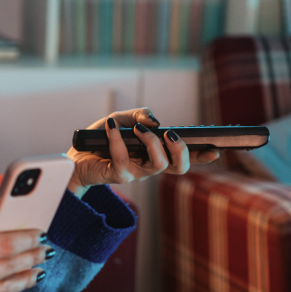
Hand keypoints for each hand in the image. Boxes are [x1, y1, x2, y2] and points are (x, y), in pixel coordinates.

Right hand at [0, 213, 49, 291]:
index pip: (4, 244)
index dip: (27, 239)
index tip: (41, 234)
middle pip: (7, 268)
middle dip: (30, 258)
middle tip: (46, 252)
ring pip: (0, 289)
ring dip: (22, 279)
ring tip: (37, 272)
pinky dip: (0, 291)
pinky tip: (10, 285)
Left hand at [66, 108, 219, 196]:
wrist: (75, 156)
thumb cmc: (100, 139)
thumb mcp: (122, 119)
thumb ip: (140, 115)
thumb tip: (155, 122)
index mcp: (154, 154)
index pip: (183, 158)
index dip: (201, 156)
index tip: (215, 149)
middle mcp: (149, 167)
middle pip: (178, 168)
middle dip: (181, 151)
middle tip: (170, 135)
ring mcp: (135, 173)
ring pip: (158, 165)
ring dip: (152, 143)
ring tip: (139, 129)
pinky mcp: (117, 176)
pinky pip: (123, 158)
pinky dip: (118, 138)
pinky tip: (111, 126)